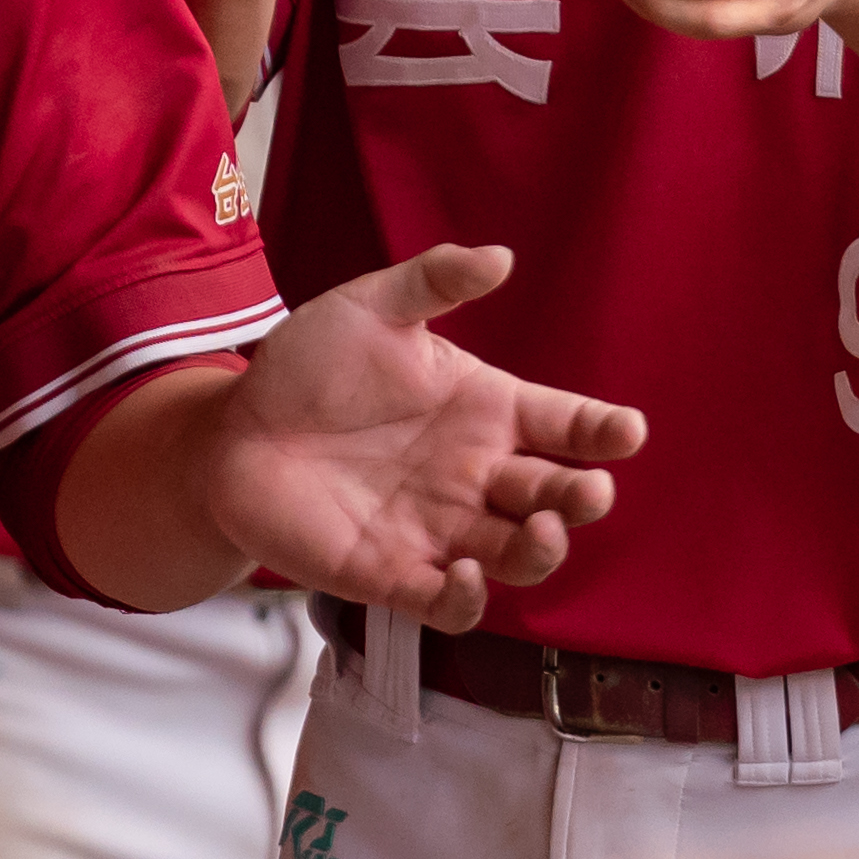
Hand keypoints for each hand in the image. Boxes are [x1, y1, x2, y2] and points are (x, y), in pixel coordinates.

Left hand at [167, 243, 635, 624]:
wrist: (231, 433)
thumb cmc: (308, 368)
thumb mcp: (370, 308)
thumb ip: (434, 280)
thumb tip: (501, 255)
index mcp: (486, 410)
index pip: (566, 425)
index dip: (603, 431)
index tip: (627, 431)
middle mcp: (475, 475)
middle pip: (555, 496)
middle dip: (583, 498)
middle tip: (587, 490)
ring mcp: (439, 528)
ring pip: (518, 556)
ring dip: (542, 551)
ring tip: (541, 531)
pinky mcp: (393, 574)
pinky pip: (448, 603)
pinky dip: (466, 597)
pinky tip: (463, 572)